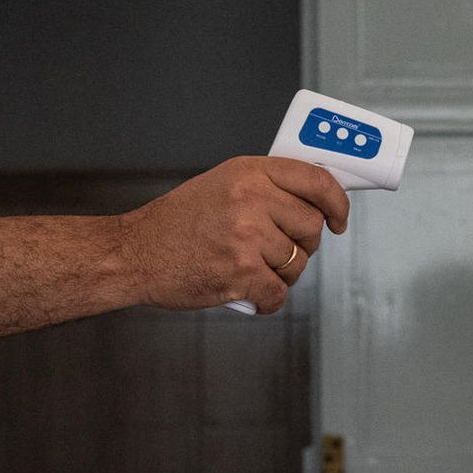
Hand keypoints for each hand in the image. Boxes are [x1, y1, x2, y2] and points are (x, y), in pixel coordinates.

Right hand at [121, 156, 349, 312]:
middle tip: (277, 249)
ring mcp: (245, 236)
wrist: (134, 253)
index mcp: (248, 172)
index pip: (316, 180)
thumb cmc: (177, 223)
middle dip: (302, 245)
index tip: (339, 219)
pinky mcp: (239, 273)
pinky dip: (268, 300)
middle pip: (311, 227)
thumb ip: (266, 187)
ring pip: (298, 263)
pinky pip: (278, 293)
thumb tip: (315, 202)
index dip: (337, 203)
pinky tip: (250, 292)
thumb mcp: (222, 185)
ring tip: (253, 268)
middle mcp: (250, 199)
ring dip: (282, 274)